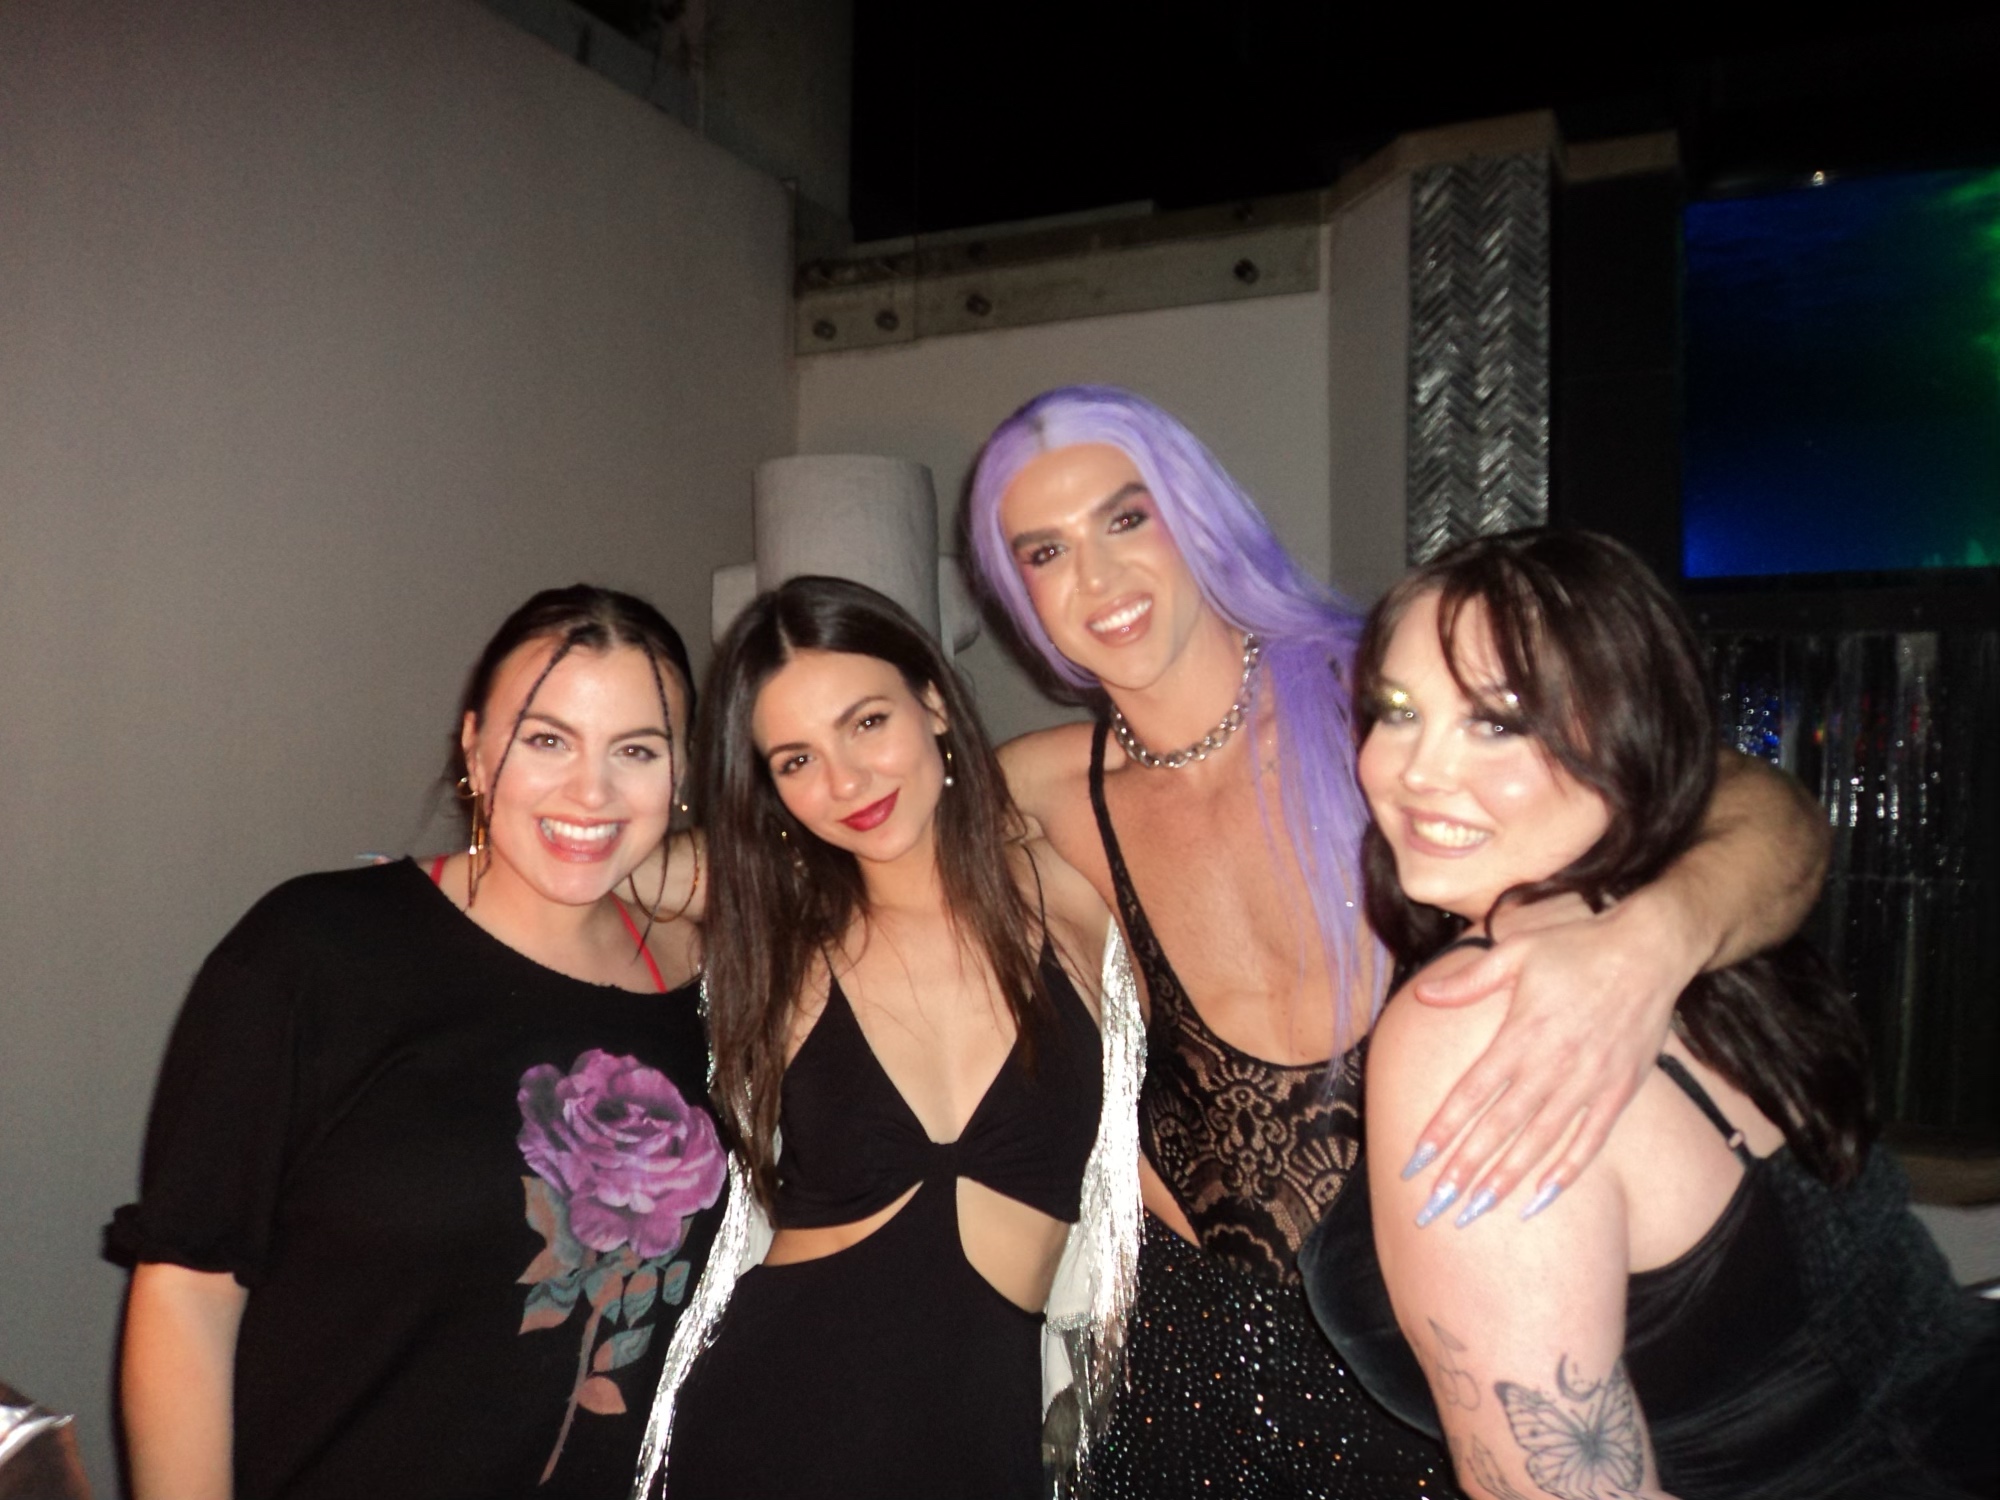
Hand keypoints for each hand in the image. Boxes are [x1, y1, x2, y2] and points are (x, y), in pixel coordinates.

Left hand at [1401, 892, 1698, 1225]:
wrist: (1650, 950)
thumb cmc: (1578, 949)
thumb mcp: (1517, 951)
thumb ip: (1469, 980)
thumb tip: (1423, 994)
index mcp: (1521, 1034)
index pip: (1471, 1093)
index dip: (1442, 1129)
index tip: (1414, 1161)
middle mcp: (1551, 1065)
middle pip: (1499, 1128)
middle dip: (1464, 1170)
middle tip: (1434, 1207)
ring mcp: (1588, 1082)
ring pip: (1539, 1142)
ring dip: (1506, 1179)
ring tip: (1476, 1212)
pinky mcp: (1619, 1091)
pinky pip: (1589, 1140)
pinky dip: (1565, 1171)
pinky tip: (1540, 1198)